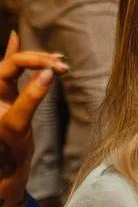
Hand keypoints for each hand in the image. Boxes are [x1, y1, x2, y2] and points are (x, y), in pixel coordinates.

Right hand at [0, 31, 68, 206]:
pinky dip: (34, 92)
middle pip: (7, 65)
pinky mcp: (7, 131)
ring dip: (35, 65)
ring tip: (59, 66)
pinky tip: (49, 76)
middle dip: (36, 58)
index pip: (9, 62)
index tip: (59, 59)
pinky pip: (19, 110)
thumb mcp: (14, 100)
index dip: (31, 54)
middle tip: (62, 63)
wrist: (4, 170)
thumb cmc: (9, 135)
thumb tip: (14, 36)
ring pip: (4, 76)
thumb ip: (15, 70)